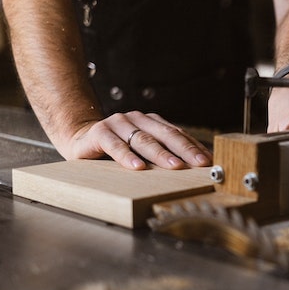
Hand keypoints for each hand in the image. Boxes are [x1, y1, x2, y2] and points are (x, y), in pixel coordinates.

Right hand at [65, 111, 212, 169]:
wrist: (79, 140)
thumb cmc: (116, 150)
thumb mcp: (142, 152)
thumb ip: (163, 155)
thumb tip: (193, 170)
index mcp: (152, 122)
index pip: (177, 134)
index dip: (194, 147)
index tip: (209, 161)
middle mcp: (137, 119)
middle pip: (166, 135)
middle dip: (185, 150)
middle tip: (199, 163)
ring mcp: (118, 123)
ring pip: (143, 140)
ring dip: (161, 154)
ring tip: (175, 167)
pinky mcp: (100, 132)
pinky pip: (115, 145)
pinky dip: (127, 156)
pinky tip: (138, 167)